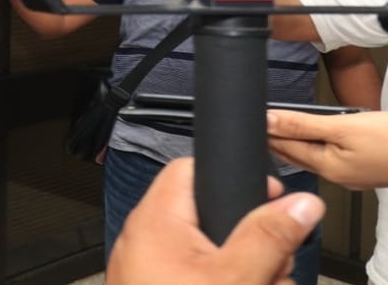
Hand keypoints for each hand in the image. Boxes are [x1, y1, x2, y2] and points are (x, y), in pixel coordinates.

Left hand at [107, 158, 323, 284]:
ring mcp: (146, 267)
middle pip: (208, 216)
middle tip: (273, 267)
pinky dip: (221, 283)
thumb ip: (269, 237)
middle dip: (249, 242)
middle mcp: (144, 237)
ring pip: (207, 254)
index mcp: (155, 219)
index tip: (268, 201)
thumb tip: (299, 204)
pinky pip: (193, 276)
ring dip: (243, 272)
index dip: (233, 179)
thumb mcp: (236, 277)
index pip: (190, 169)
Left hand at [267, 109, 387, 188]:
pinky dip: (316, 148)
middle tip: (258, 125)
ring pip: (313, 158)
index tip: (254, 120)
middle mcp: (337, 176)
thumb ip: (302, 125)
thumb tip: (269, 121)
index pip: (285, 148)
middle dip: (276, 141)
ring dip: (295, 145)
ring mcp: (351, 176)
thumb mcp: (343, 126)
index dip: (268, 132)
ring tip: (277, 130)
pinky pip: (330, 158)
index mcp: (327, 168)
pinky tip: (314, 141)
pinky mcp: (363, 170)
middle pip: (296, 156)